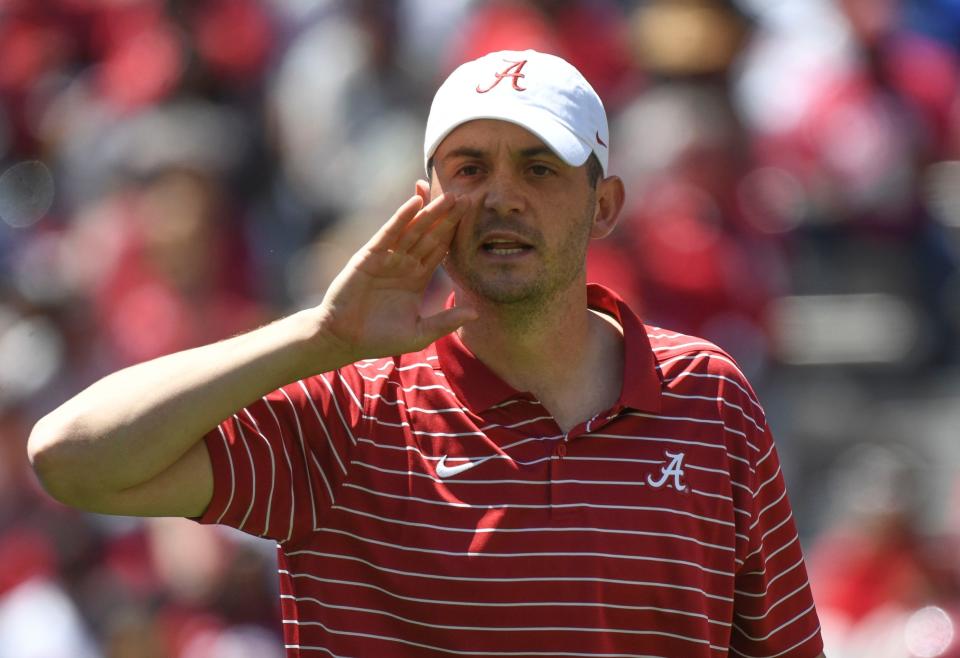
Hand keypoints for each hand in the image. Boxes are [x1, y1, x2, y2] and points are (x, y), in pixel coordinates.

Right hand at [314, 180, 477, 361]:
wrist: (344, 339)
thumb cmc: (379, 338)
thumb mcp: (419, 333)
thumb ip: (445, 321)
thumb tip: (475, 313)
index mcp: (417, 277)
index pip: (440, 249)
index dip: (456, 234)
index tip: (475, 218)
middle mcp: (404, 263)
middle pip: (431, 234)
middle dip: (449, 217)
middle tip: (469, 197)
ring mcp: (388, 257)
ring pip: (414, 230)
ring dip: (431, 212)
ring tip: (451, 196)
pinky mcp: (370, 256)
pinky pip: (389, 233)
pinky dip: (401, 217)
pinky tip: (415, 203)